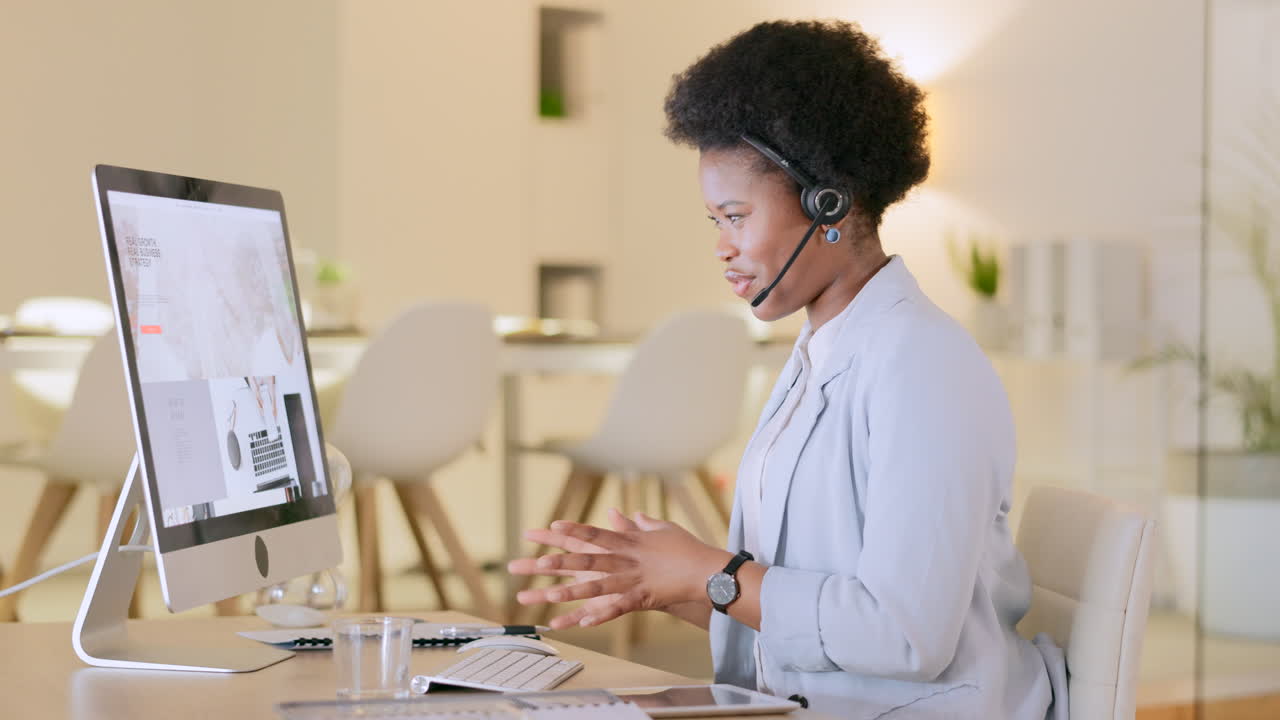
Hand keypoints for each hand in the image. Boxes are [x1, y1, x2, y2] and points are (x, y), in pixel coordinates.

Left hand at [508, 510, 729, 628]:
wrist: (708, 568)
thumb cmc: (686, 548)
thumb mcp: (662, 529)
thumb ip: (640, 523)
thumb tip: (625, 513)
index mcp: (629, 541)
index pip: (595, 533)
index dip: (573, 529)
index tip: (551, 526)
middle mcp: (627, 558)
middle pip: (587, 559)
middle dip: (560, 561)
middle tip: (535, 563)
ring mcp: (634, 578)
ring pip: (598, 585)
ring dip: (573, 591)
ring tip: (550, 596)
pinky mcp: (643, 597)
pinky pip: (619, 607)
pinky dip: (602, 614)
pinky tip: (584, 623)